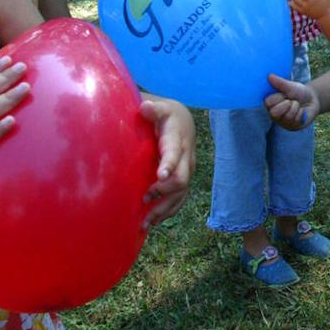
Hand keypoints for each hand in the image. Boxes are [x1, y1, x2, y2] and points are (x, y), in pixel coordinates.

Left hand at [139, 96, 194, 228]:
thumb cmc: (166, 114)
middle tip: (143, 200)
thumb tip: (145, 107)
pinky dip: (168, 212)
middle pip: (181, 180)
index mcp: (177, 140)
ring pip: (180, 195)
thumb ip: (153, 108)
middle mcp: (185, 158)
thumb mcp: (161, 107)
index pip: (174, 154)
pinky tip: (153, 222)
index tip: (159, 176)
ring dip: (164, 209)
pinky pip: (180, 199)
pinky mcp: (184, 179)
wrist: (183, 120)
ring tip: (145, 223)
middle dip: (164, 193)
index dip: (168, 165)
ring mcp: (186, 171)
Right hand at [264, 73, 319, 129]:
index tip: (284, 94)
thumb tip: (269, 76)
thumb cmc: (298, 92)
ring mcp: (283, 121)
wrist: (312, 99)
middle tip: (291, 101)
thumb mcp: (291, 86)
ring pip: (287, 116)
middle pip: (274, 113)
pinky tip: (301, 111)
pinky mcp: (292, 127)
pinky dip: (301, 113)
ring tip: (297, 105)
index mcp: (271, 103)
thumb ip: (280, 83)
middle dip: (286, 104)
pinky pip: (295, 121)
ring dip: (296, 107)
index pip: (268, 103)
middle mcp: (274, 114)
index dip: (277, 98)